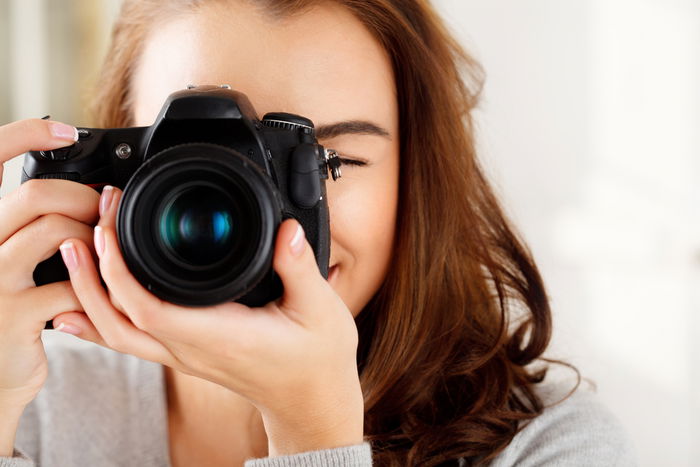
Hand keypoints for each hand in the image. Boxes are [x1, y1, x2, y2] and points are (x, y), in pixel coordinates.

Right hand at [0, 119, 98, 454]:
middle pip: (33, 194)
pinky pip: (72, 285)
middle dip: (82, 196)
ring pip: (56, 233)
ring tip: (106, 250)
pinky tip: (99, 291)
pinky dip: (97, 285)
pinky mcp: (13, 317)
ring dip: (96, 238)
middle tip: (104, 209)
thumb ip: (32, 229)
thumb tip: (88, 194)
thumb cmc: (12, 309)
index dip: (20, 137)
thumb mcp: (13, 262)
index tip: (62, 130)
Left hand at [57, 186, 364, 455]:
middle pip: (118, 322)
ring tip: (73, 253)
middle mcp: (193, 349)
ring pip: (117, 334)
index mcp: (222, 336)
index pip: (150, 310)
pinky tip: (79, 305)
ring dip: (89, 294)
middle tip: (81, 230)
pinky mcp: (186, 353)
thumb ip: (300, 266)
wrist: (310, 400)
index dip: (119, 272)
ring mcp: (185, 355)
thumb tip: (286, 228)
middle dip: (91, 276)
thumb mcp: (321, 309)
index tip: (109, 230)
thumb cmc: (316, 359)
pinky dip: (99, 319)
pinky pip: (130, 339)